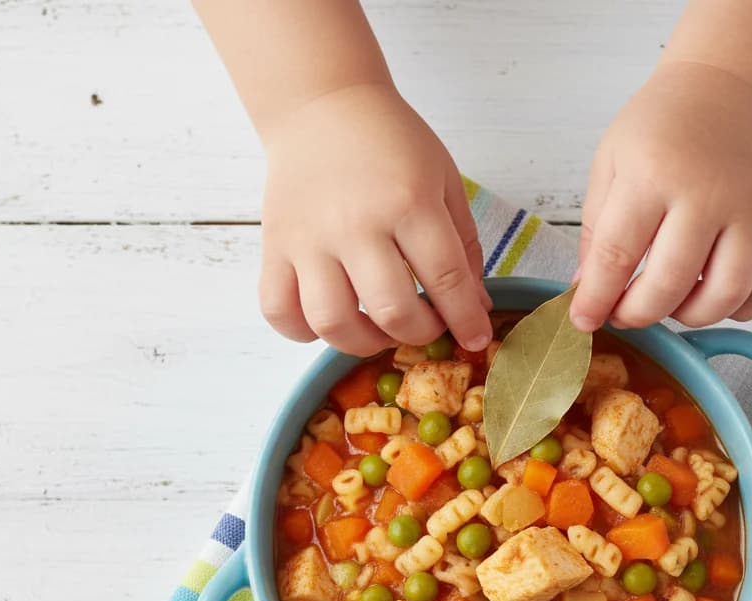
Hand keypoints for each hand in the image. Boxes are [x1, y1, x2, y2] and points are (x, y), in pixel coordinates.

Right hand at [259, 83, 491, 353]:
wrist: (322, 106)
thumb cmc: (391, 145)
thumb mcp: (443, 182)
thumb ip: (464, 248)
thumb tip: (477, 310)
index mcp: (407, 202)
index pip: (445, 279)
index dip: (466, 320)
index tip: (475, 339)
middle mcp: (355, 224)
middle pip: (392, 311)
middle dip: (419, 333)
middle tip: (424, 324)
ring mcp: (309, 239)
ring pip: (332, 322)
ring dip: (364, 343)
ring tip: (378, 330)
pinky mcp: (274, 247)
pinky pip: (279, 311)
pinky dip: (303, 332)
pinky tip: (328, 321)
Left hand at [571, 61, 751, 331]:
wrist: (728, 85)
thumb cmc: (662, 125)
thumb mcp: (611, 163)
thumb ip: (596, 229)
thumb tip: (587, 290)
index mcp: (652, 176)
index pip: (617, 256)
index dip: (595, 299)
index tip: (583, 321)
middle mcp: (706, 195)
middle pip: (670, 285)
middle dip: (637, 314)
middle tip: (623, 312)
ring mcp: (749, 210)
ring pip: (726, 295)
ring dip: (690, 317)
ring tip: (670, 303)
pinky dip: (743, 309)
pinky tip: (715, 300)